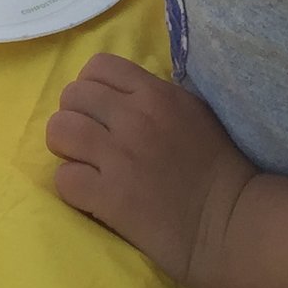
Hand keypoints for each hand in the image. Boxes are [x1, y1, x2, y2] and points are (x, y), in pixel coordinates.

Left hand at [46, 54, 257, 287]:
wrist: (228, 222)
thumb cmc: (217, 166)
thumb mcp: (192, 110)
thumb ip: (153, 95)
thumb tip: (120, 92)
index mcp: (155, 93)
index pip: (98, 66)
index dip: (91, 86)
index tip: (99, 108)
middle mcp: (133, 117)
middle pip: (72, 95)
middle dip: (75, 114)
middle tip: (88, 138)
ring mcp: (118, 157)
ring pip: (59, 130)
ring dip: (65, 146)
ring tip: (82, 161)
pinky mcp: (109, 196)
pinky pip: (64, 178)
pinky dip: (71, 185)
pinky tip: (89, 192)